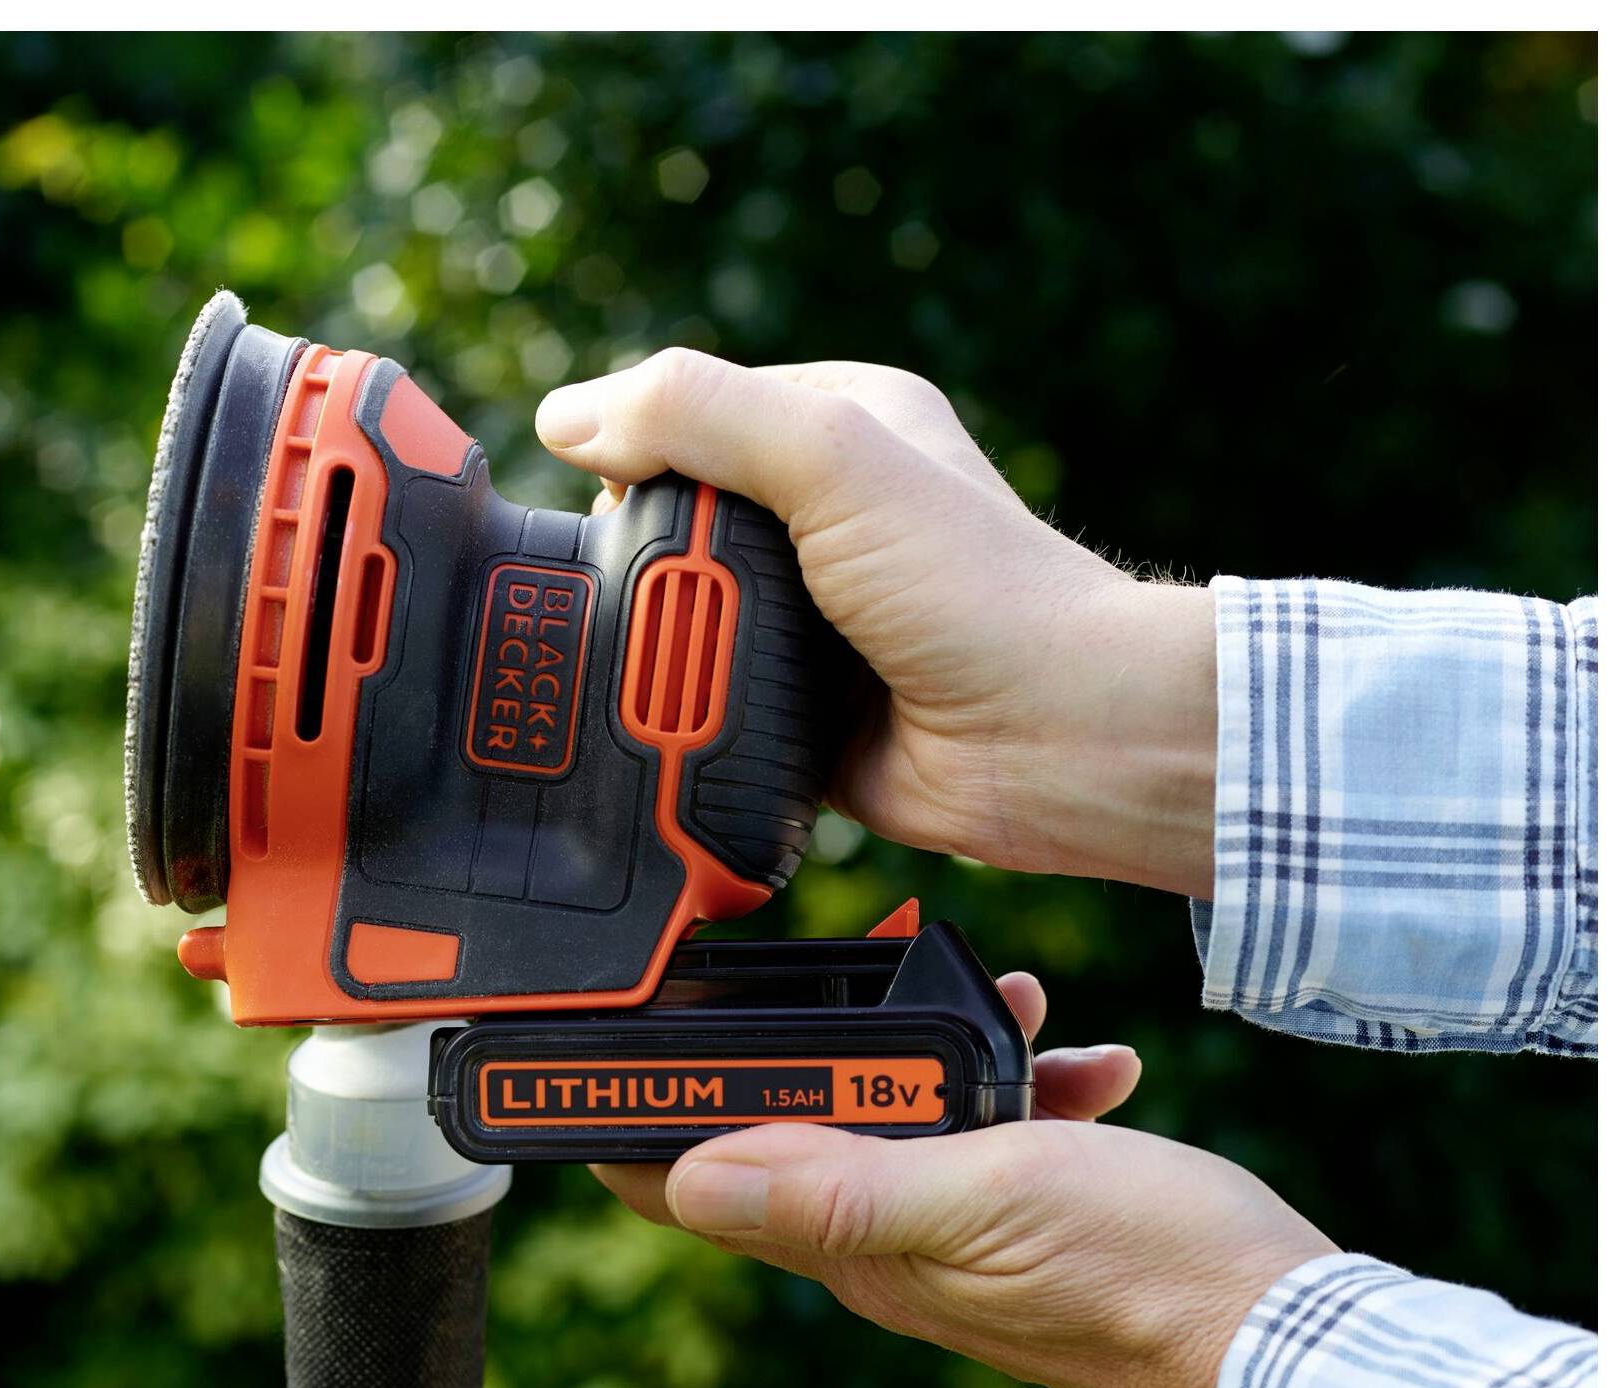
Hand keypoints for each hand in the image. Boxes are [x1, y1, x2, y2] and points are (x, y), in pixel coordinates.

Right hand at [537, 351, 1217, 897]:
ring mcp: (817, 615)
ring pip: (686, 617)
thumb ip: (697, 415)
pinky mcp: (805, 705)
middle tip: (655, 596)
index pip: (693, 413)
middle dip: (646, 563)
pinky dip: (688, 716)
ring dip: (662, 647)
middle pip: (677, 521)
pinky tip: (678, 724)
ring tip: (671, 668)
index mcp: (841, 423)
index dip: (636, 452)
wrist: (1055, 741)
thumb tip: (566, 416)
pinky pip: (713, 703)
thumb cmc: (978, 587)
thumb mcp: (833, 458)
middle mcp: (828, 513)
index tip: (606, 501)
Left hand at [591, 973, 1335, 1387]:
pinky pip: (987, 1126)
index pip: (697, 1186)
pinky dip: (1021, 1079)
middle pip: (796, 1123)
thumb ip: (835, 1184)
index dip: (644, 1117)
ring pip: (899, 1109)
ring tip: (1013, 1005)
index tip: (630, 1037)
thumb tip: (689, 1174)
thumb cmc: (1138, 1272)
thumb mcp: (978, 1198)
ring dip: (938, 1047)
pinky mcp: (1015, 1210)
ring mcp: (949, 1226)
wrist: (1277, 1327)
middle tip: (871, 977)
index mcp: (851, 1244)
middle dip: (822, 1043)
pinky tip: (1079, 1058)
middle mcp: (884, 1241)